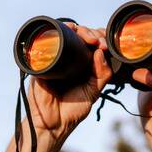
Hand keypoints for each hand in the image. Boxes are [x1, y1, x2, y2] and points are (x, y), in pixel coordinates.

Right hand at [24, 23, 112, 138]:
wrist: (53, 122)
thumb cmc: (72, 109)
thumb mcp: (94, 91)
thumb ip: (102, 74)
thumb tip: (100, 51)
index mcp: (84, 64)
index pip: (93, 44)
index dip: (101, 39)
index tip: (108, 45)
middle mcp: (70, 58)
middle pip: (81, 35)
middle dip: (93, 34)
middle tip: (100, 43)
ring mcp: (57, 57)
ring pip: (68, 34)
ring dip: (81, 30)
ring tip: (90, 39)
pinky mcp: (44, 59)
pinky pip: (50, 40)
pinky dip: (59, 31)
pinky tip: (71, 30)